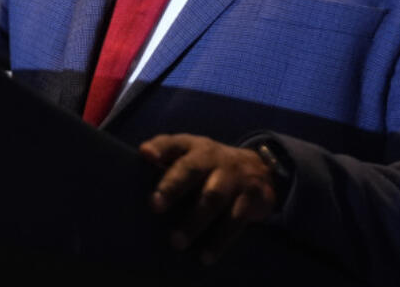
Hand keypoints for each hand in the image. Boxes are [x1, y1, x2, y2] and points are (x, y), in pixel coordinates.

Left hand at [140, 134, 277, 264]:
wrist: (259, 169)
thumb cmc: (209, 167)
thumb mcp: (191, 156)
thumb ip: (165, 159)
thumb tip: (141, 163)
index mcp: (192, 147)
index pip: (172, 143)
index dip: (159, 147)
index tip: (146, 154)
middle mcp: (212, 158)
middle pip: (191, 169)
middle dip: (172, 186)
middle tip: (154, 205)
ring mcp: (233, 177)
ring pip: (213, 198)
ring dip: (194, 221)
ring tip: (176, 242)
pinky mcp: (251, 198)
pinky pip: (235, 220)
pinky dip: (219, 240)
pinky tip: (205, 256)